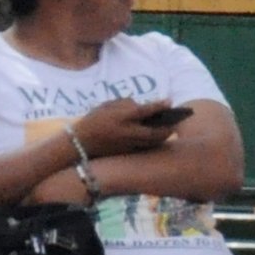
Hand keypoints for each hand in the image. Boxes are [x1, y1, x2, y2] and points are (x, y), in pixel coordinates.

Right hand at [69, 97, 183, 162]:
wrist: (80, 142)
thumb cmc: (93, 120)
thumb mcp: (106, 106)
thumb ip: (124, 103)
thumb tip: (141, 105)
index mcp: (122, 116)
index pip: (146, 110)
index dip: (160, 105)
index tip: (169, 101)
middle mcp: (127, 131)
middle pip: (155, 131)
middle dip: (167, 126)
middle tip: (174, 121)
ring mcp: (128, 144)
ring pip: (153, 141)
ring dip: (163, 135)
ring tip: (168, 130)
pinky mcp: (127, 153)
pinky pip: (146, 148)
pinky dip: (153, 143)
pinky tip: (157, 138)